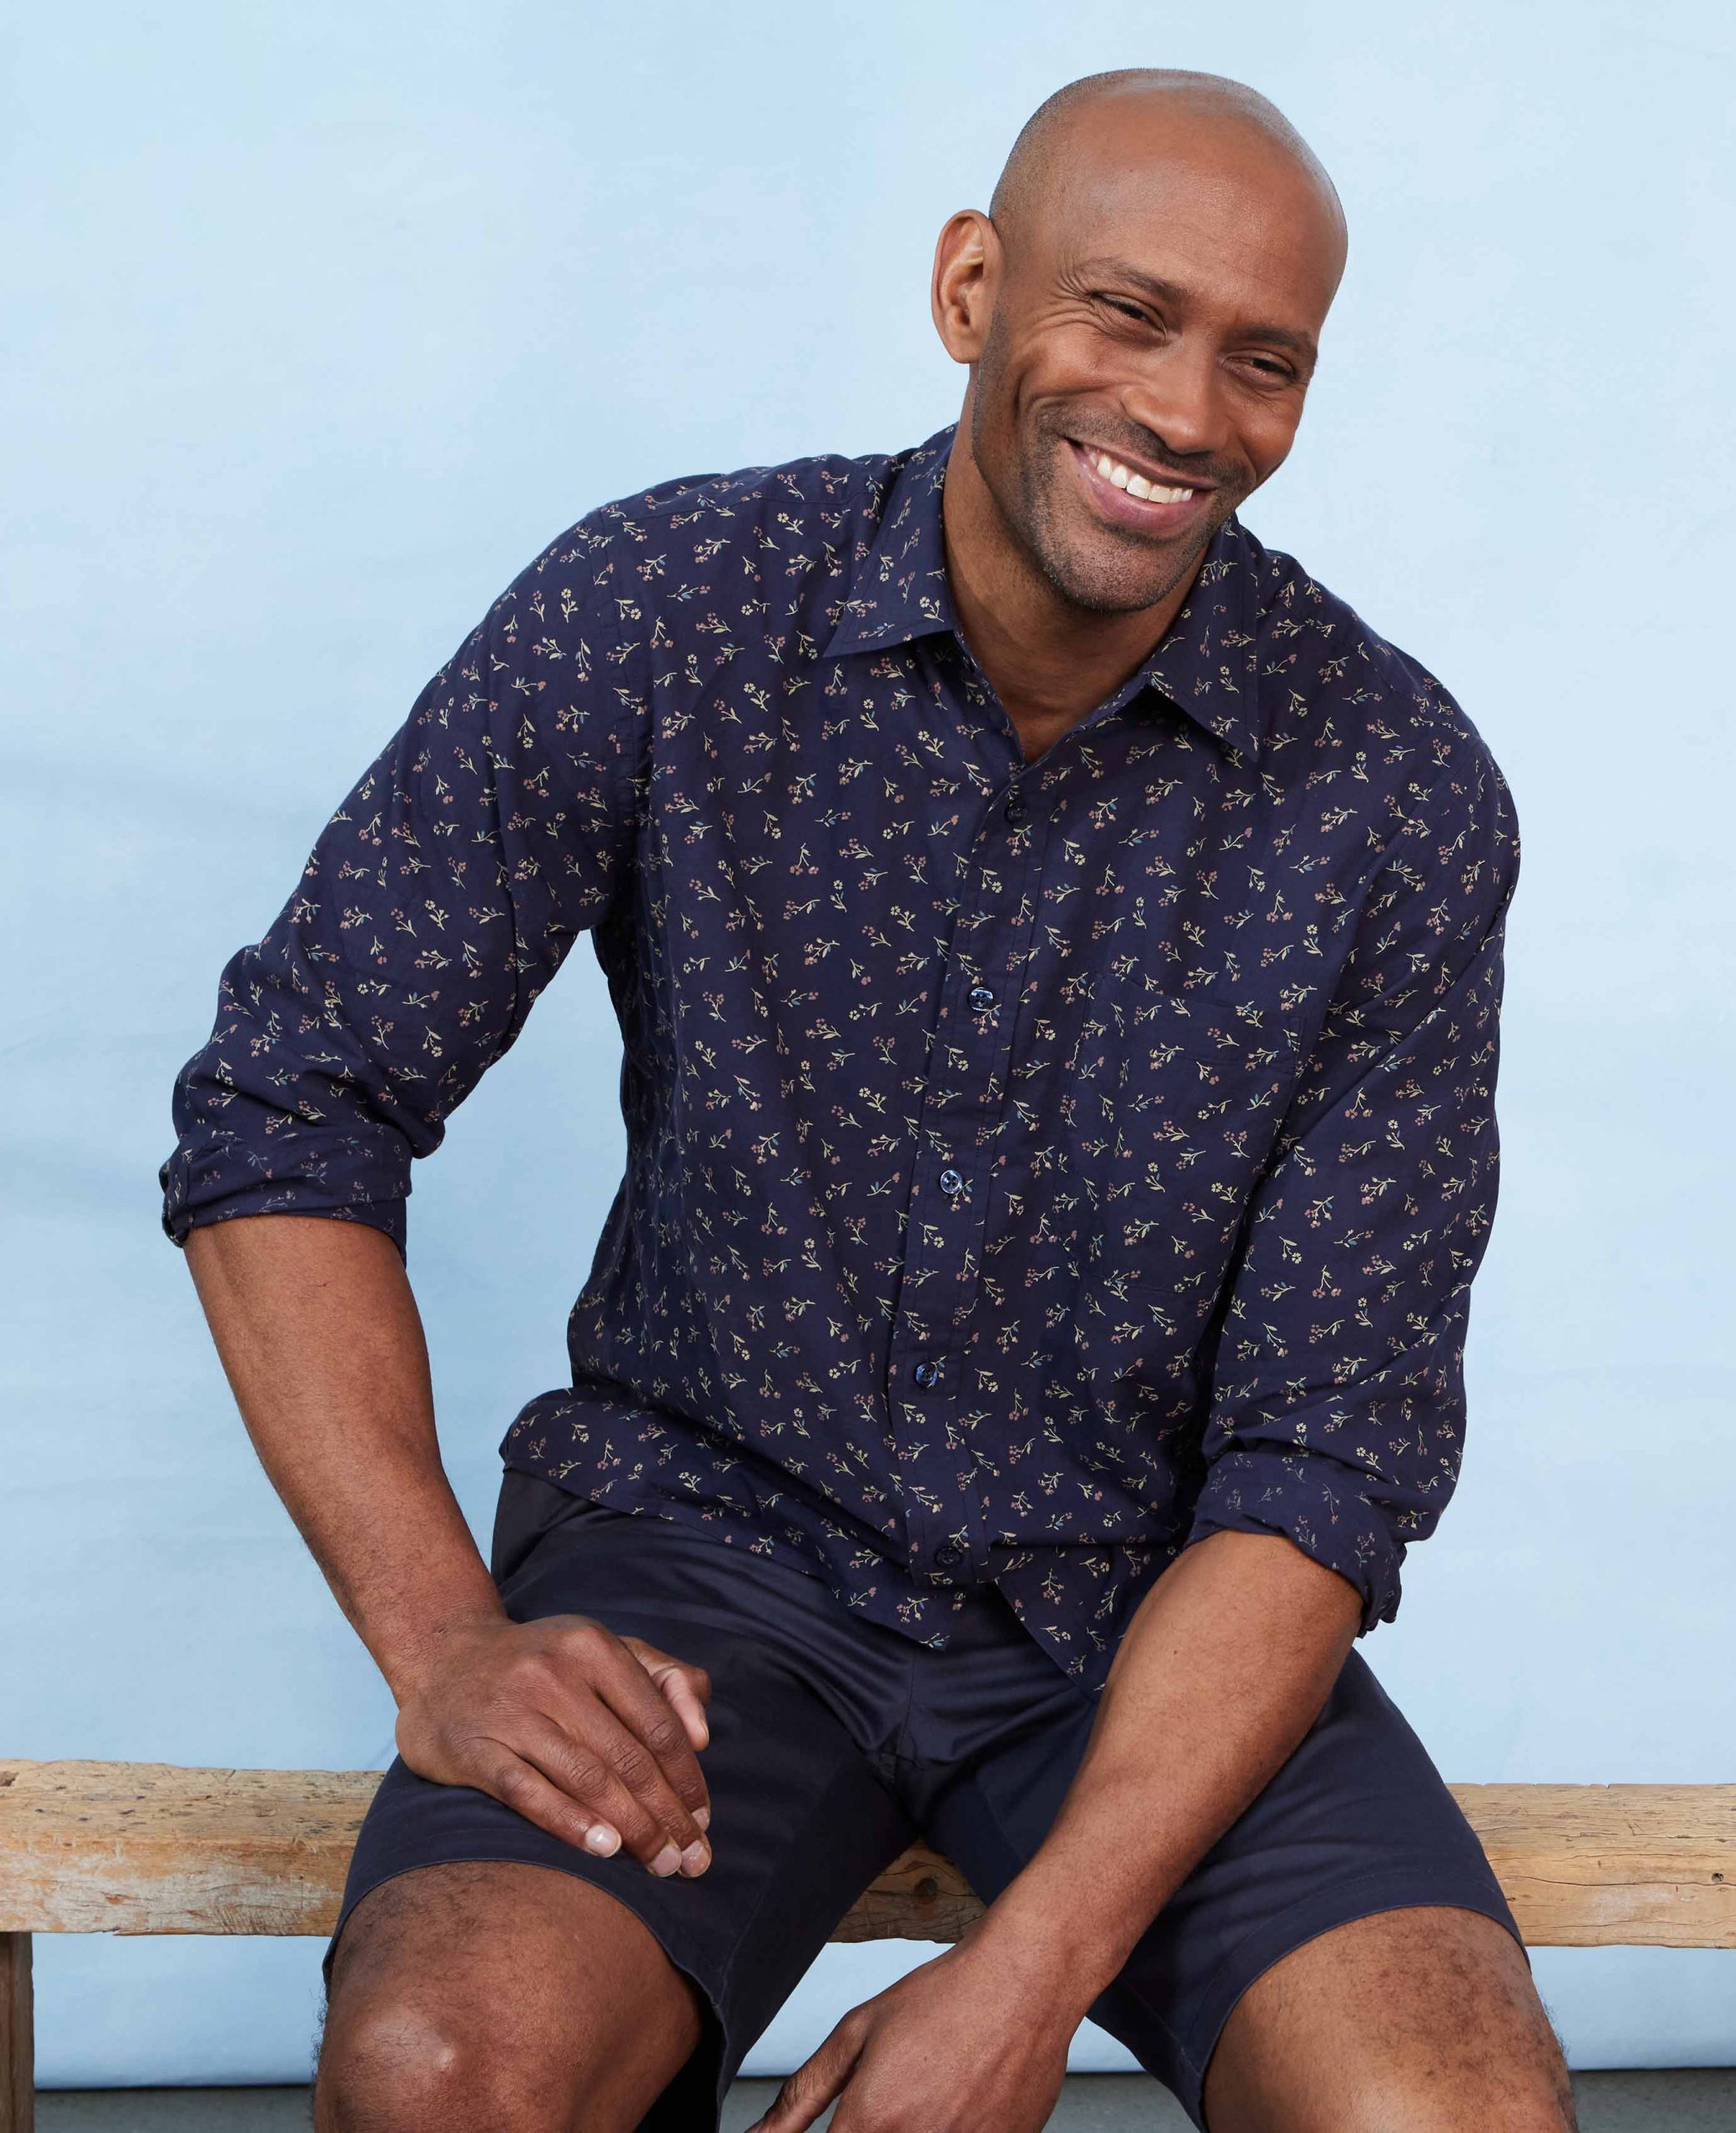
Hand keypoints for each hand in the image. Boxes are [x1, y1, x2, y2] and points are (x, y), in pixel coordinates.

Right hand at [392, 1611, 713, 1876]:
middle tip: (691, 1860)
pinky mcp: (476, 1748)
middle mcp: (555, 1674)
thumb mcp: (605, 1651)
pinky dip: (570, 1823)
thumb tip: (703, 1736)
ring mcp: (513, 1711)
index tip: (704, 1820)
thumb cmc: (544, 1663)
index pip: (658, 1724)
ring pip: (587, 1778)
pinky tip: (603, 1848)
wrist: (443, 1657)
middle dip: (668, 1815)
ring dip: (632, 1828)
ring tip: (660, 1863)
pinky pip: (529, 1791)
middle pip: (629, 1758)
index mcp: (594, 1647)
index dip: (688, 1778)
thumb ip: (665, 1681)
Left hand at [749, 1939, 1074, 2132]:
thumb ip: (801, 2096)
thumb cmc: (945, 1998)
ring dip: (913, 2127)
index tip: (846, 2123)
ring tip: (929, 2089)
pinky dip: (952, 2129)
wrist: (1025, 1982)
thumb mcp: (858, 2033)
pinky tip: (958, 2098)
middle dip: (871, 2130)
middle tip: (892, 2098)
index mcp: (870, 2123)